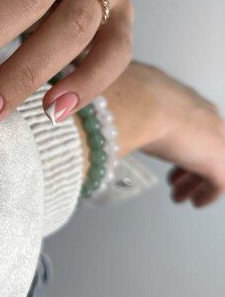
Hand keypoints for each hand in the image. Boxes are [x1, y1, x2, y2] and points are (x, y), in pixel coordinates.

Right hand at [104, 62, 224, 207]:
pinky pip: (219, 183)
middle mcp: (201, 112)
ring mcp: (213, 135)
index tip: (168, 152)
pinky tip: (194, 202)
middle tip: (176, 178)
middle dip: (188, 161)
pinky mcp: (216, 159)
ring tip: (181, 194)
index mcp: (179, 95)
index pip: (187, 119)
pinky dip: (206, 194)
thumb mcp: (112, 94)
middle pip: (204, 141)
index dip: (177, 140)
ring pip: (213, 161)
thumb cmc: (120, 95)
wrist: (135, 102)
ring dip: (194, 180)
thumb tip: (86, 111)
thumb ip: (112, 106)